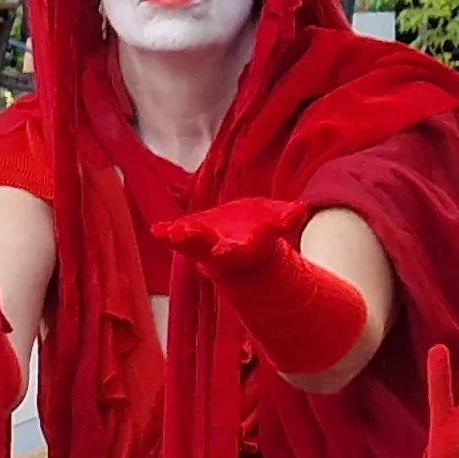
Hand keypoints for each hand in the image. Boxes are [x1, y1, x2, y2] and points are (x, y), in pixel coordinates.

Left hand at [150, 198, 311, 278]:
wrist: (242, 245)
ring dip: (178, 238)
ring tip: (168, 233)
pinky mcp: (189, 233)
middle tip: (183, 234)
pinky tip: (157, 229)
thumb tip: (301, 207)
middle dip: (197, 241)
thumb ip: (287, 217)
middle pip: (208, 248)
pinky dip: (165, 233)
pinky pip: (174, 234)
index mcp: (244, 250)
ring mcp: (201, 243)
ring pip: (189, 243)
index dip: (234, 249)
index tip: (227, 248)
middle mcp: (220, 250)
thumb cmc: (262, 232)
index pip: (240, 251)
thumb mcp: (278, 221)